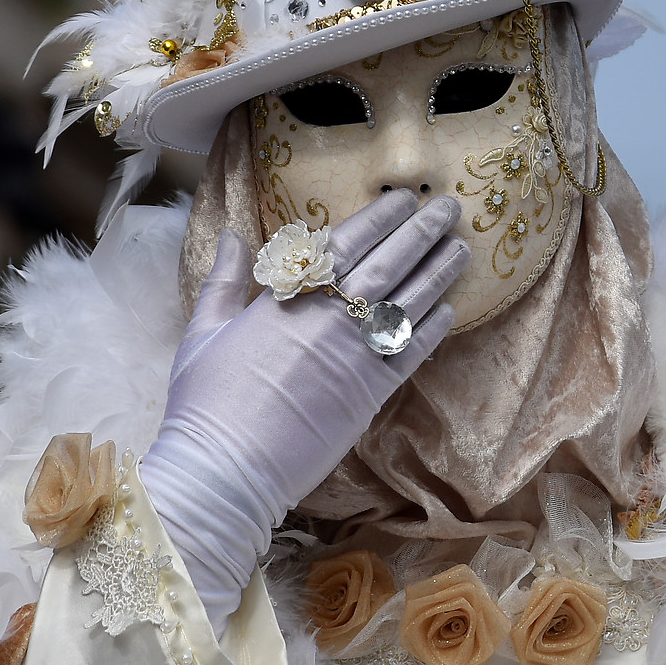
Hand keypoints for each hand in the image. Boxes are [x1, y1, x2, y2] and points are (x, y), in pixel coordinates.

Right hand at [142, 192, 467, 628]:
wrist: (228, 466)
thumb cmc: (206, 402)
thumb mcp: (204, 331)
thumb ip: (226, 279)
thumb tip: (237, 235)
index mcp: (286, 297)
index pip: (344, 243)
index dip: (378, 217)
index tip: (402, 198)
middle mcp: (328, 318)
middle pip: (387, 262)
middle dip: (421, 231)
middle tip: (448, 207)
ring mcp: (354, 355)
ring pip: (408, 300)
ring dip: (438, 271)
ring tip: (461, 247)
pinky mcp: (372, 394)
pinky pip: (412, 351)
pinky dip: (433, 328)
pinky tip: (451, 309)